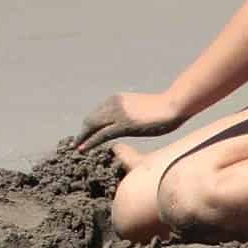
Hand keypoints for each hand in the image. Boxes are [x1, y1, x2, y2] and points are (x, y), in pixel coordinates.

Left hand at [73, 91, 187, 151]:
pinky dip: (89, 142)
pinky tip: (83, 148)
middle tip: (76, 143)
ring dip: (82, 138)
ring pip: (92, 126)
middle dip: (82, 132)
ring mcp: (117, 114)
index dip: (88, 124)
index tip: (83, 133)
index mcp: (117, 99)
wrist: (172, 105)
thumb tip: (129, 122)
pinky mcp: (123, 125)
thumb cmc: (162, 109)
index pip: (96, 113)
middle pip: (91, 119)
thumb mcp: (140, 109)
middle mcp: (113, 103)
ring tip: (76, 148)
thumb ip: (130, 114)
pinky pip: (100, 135)